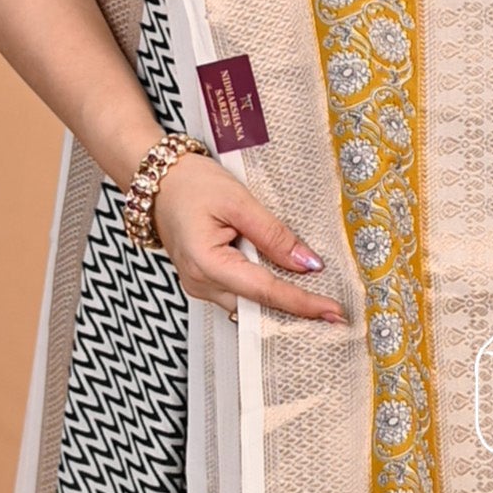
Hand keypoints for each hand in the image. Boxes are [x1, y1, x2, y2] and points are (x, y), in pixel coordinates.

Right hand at [150, 152, 343, 323]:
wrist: (159, 180)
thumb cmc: (191, 184)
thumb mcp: (239, 202)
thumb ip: (274, 235)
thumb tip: (308, 263)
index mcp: (207, 263)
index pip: (264, 291)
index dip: (302, 303)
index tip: (332, 312)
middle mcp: (200, 283)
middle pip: (257, 306)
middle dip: (295, 310)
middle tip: (333, 312)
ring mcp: (200, 285)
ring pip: (248, 305)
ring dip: (280, 302)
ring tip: (316, 300)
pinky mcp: (204, 281)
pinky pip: (239, 295)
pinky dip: (263, 293)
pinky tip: (286, 287)